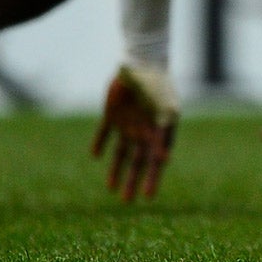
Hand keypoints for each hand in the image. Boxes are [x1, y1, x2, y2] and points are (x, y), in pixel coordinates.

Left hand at [91, 65, 179, 202]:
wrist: (141, 61)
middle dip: (133, 180)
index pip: (155, 160)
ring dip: (117, 169)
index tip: (147, 197)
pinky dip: (101, 143)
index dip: (152, 178)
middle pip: (138, 160)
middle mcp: (144, 129)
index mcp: (159, 130)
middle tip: (127, 200)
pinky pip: (105, 133)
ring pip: (122, 151)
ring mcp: (128, 122)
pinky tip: (96, 156)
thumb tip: (164, 159)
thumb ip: (164, 132)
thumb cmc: (157, 85)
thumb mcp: (164, 108)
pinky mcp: (112, 114)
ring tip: (111, 188)